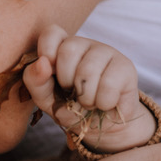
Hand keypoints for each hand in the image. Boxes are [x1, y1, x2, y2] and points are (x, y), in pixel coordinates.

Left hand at [22, 25, 155, 152]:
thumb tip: (42, 63)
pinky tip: (106, 103)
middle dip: (66, 82)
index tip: (50, 72)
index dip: (47, 50)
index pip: (52, 33)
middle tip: (73, 94)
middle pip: (68, 50)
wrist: (102, 127)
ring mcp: (107, 52)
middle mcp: (85, 45)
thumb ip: (35, 81)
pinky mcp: (125, 66)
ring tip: (90, 102)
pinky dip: (103, 103)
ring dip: (85, 97)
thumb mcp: (46, 99)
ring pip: (88, 70)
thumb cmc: (71, 108)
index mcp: (61, 47)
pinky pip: (108, 85)